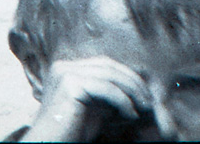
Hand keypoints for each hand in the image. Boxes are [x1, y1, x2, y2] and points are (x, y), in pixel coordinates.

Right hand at [24, 57, 151, 141]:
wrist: (51, 143)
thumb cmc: (73, 131)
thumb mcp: (94, 109)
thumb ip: (107, 96)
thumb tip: (135, 92)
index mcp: (67, 68)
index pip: (104, 63)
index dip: (127, 77)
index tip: (144, 96)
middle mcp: (64, 66)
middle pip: (107, 65)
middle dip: (133, 82)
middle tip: (148, 102)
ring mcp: (65, 73)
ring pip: (108, 74)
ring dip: (132, 92)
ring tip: (144, 109)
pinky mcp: (69, 85)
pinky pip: (105, 88)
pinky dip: (123, 101)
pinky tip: (131, 115)